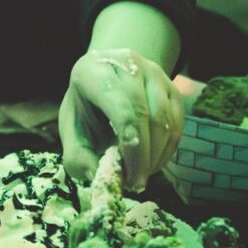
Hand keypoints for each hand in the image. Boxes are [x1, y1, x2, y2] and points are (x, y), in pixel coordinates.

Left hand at [58, 47, 183, 191]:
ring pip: (165, 120)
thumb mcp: (71, 130)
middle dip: (143, 157)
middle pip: (146, 114)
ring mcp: (155, 73)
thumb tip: (99, 178)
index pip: (121, 106)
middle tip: (135, 184)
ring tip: (140, 175)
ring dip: (156, 156)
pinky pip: (177, 125)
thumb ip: (77, 156)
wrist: (106, 79)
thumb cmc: (86, 109)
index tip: (129, 175)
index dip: (130, 142)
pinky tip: (151, 163)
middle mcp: (128, 63)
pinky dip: (166, 151)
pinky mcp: (173, 88)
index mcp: (94, 72)